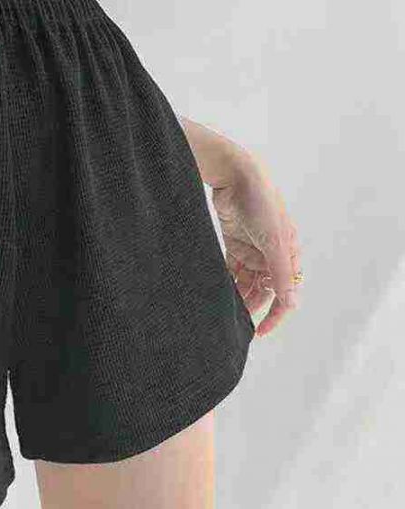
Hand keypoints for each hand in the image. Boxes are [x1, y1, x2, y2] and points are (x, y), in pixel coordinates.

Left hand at [211, 152, 301, 336]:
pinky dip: (227, 279)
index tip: (260, 331)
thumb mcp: (274, 241)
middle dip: (251, 306)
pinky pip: (232, 268)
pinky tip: (217, 290)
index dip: (275, 315)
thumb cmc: (261, 203)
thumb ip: (280, 272)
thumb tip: (292, 301)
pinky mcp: (235, 243)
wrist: (235, 176)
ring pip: (246, 281)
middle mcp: (271, 254)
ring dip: (238, 294)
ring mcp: (252, 248)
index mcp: (288, 254)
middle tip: (235, 323)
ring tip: (223, 309)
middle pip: (263, 289)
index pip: (285, 292)